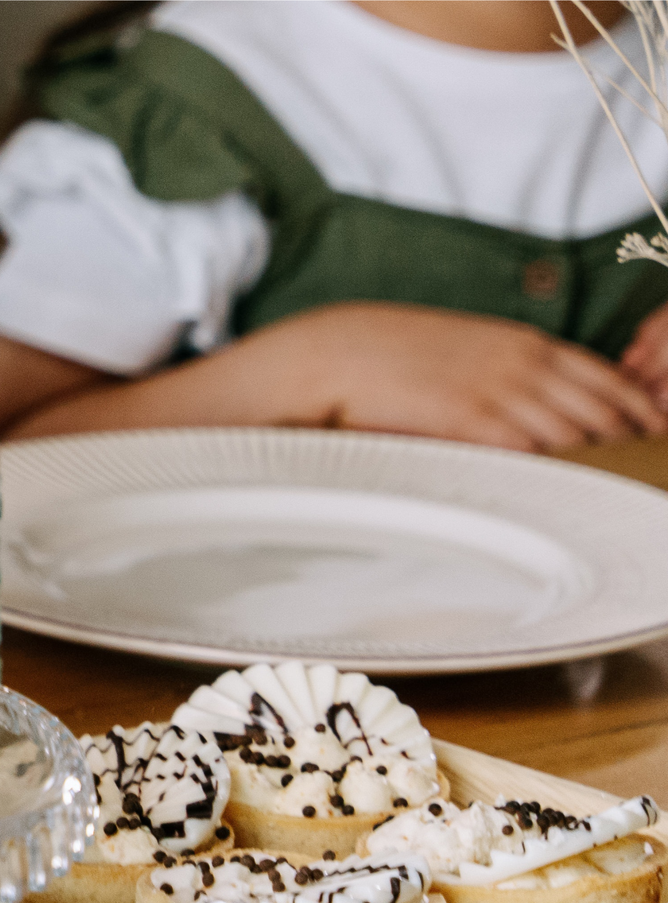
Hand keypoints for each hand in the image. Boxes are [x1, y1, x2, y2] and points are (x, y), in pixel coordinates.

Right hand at [232, 302, 667, 450]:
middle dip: (628, 442)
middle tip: (639, 471)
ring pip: (576, 433)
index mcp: (524, 341)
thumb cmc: (389, 354)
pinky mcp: (471, 419)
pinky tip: (563, 489)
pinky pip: (532, 450)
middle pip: (603, 409)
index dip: (637, 411)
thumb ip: (503, 371)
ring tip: (609, 491)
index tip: (650, 436)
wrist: (337, 352)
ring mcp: (499, 389)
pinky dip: (553, 470)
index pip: (607, 377)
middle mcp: (522, 362)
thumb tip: (533, 407)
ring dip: (597, 463)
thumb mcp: (462, 348)